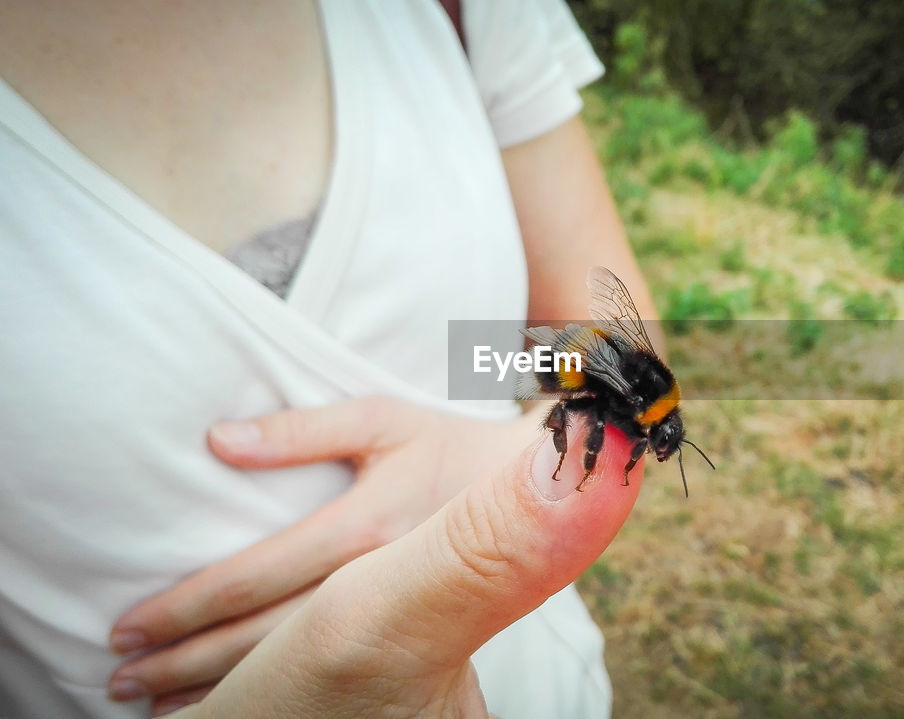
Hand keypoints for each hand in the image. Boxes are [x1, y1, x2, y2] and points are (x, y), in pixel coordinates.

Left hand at [108, 397, 547, 714]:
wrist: (538, 483)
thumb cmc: (450, 443)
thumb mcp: (381, 420)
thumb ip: (299, 432)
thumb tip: (215, 442)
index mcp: (359, 528)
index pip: (250, 580)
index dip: (183, 609)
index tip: (126, 628)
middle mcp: (374, 580)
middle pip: (261, 637)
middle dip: (185, 663)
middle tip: (120, 682)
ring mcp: (397, 609)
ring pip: (294, 664)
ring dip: (222, 685)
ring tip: (162, 705)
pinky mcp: (412, 623)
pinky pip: (334, 665)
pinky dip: (280, 691)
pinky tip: (248, 703)